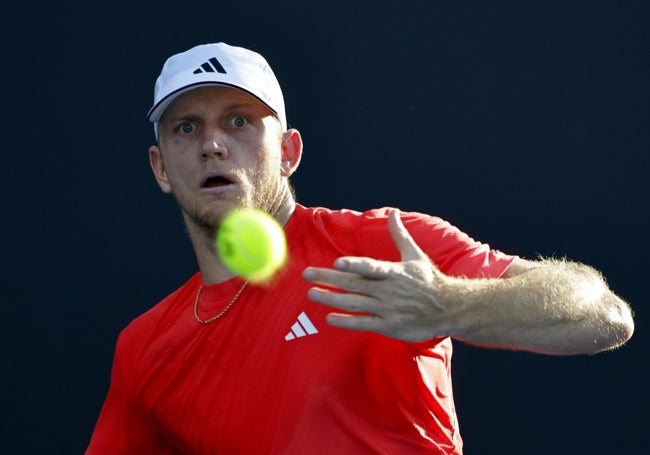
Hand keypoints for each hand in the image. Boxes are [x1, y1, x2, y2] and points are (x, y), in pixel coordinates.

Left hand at [302, 210, 457, 341]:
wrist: (448, 309)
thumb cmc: (429, 280)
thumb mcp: (415, 255)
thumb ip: (399, 235)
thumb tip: (393, 212)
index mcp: (395, 272)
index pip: (371, 267)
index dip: (354, 265)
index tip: (336, 262)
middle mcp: (389, 291)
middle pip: (354, 284)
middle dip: (329, 279)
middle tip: (306, 274)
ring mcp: (388, 309)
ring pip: (355, 303)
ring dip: (331, 299)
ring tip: (311, 294)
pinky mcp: (389, 326)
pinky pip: (364, 323)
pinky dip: (347, 321)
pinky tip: (329, 318)